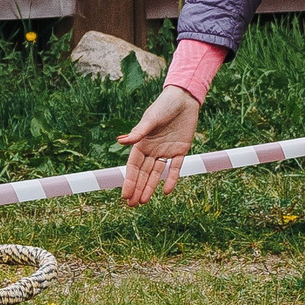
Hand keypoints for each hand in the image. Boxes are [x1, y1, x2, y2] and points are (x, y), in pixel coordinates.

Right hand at [117, 85, 200, 205]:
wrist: (184, 99)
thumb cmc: (164, 105)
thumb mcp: (150, 119)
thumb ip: (138, 132)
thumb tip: (120, 141)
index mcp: (142, 143)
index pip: (134, 166)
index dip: (129, 180)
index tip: (125, 194)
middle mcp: (152, 150)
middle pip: (143, 173)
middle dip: (137, 188)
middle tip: (132, 205)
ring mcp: (166, 151)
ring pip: (156, 173)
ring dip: (150, 187)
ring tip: (143, 202)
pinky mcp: (180, 151)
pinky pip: (174, 168)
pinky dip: (171, 179)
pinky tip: (166, 191)